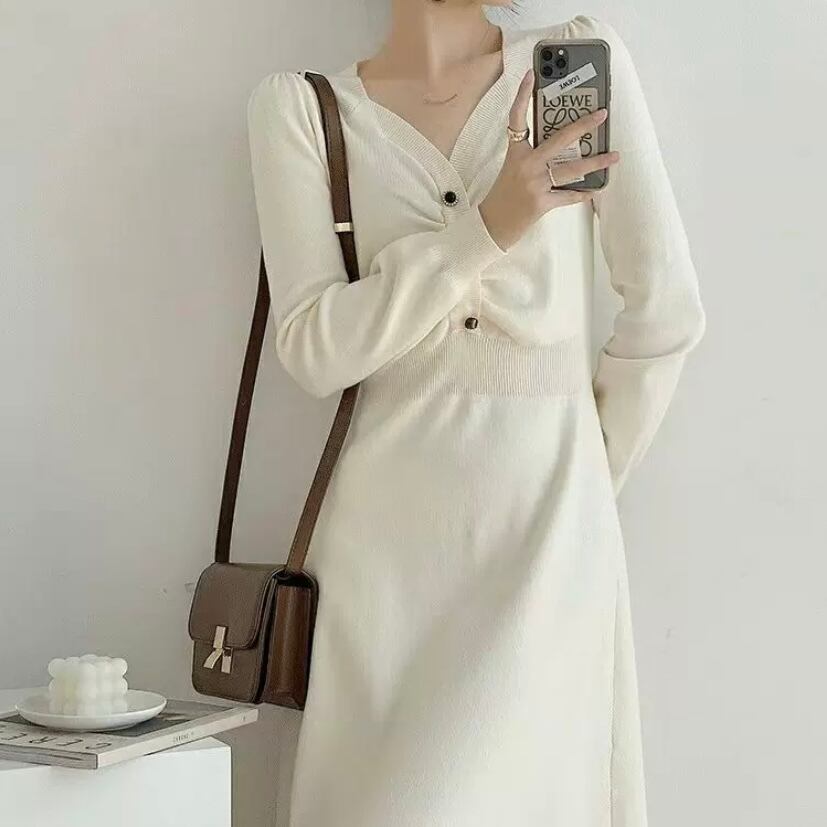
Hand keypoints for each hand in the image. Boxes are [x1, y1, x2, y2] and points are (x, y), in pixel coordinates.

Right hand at [479, 68, 620, 251]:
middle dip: (584, 125)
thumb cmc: (505, 194)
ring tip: (614, 157)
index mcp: (516, 152)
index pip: (517, 118)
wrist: (492, 224)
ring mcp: (534, 184)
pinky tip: (596, 189)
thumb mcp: (513, 167)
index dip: (522, 95)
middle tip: (602, 114)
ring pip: (572, 170)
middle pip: (559, 140)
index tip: (531, 74)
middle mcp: (526, 165)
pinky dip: (583, 194)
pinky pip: (568, 196)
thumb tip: (564, 144)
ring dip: (596, 163)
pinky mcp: (541, 202)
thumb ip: (533, 154)